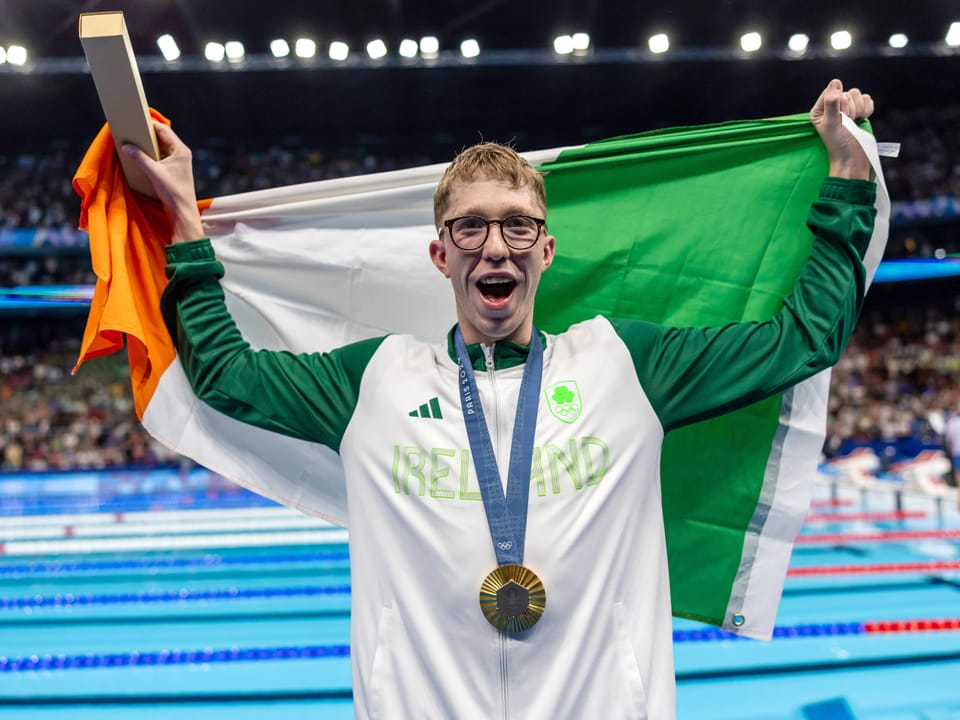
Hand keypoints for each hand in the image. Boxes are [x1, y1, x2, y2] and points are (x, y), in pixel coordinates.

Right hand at [122, 121, 204, 242]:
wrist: (182, 211)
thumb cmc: (172, 191)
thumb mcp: (154, 172)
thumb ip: (139, 158)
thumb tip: (126, 146)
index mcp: (181, 150)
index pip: (164, 130)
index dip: (149, 124)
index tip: (135, 120)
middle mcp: (181, 153)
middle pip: (162, 137)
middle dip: (147, 134)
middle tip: (132, 130)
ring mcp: (178, 162)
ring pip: (161, 147)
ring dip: (148, 145)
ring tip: (133, 141)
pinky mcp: (174, 170)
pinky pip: (160, 156)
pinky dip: (151, 154)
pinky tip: (140, 155)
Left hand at [809, 79, 873, 179]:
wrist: (853, 157)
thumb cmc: (839, 143)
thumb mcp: (832, 123)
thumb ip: (831, 102)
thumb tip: (835, 82)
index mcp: (819, 109)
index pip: (832, 91)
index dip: (840, 102)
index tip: (841, 117)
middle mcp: (832, 107)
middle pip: (847, 92)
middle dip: (850, 108)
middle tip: (847, 122)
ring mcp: (846, 108)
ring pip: (858, 94)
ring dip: (859, 110)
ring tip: (853, 123)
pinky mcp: (859, 111)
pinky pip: (867, 99)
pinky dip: (867, 110)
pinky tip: (860, 120)